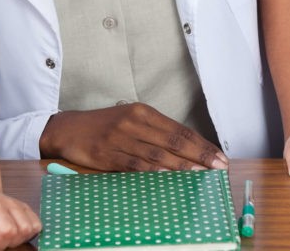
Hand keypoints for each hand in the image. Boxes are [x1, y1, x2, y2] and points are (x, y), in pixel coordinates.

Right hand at [39, 104, 227, 171]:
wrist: (69, 129)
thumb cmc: (105, 126)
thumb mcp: (131, 120)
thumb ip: (156, 132)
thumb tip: (187, 150)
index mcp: (143, 112)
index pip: (179, 129)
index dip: (201, 144)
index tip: (219, 156)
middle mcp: (134, 122)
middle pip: (173, 140)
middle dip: (199, 155)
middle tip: (219, 166)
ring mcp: (121, 138)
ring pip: (158, 154)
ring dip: (182, 166)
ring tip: (201, 174)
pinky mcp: (109, 154)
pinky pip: (136, 165)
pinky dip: (155, 172)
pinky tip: (170, 177)